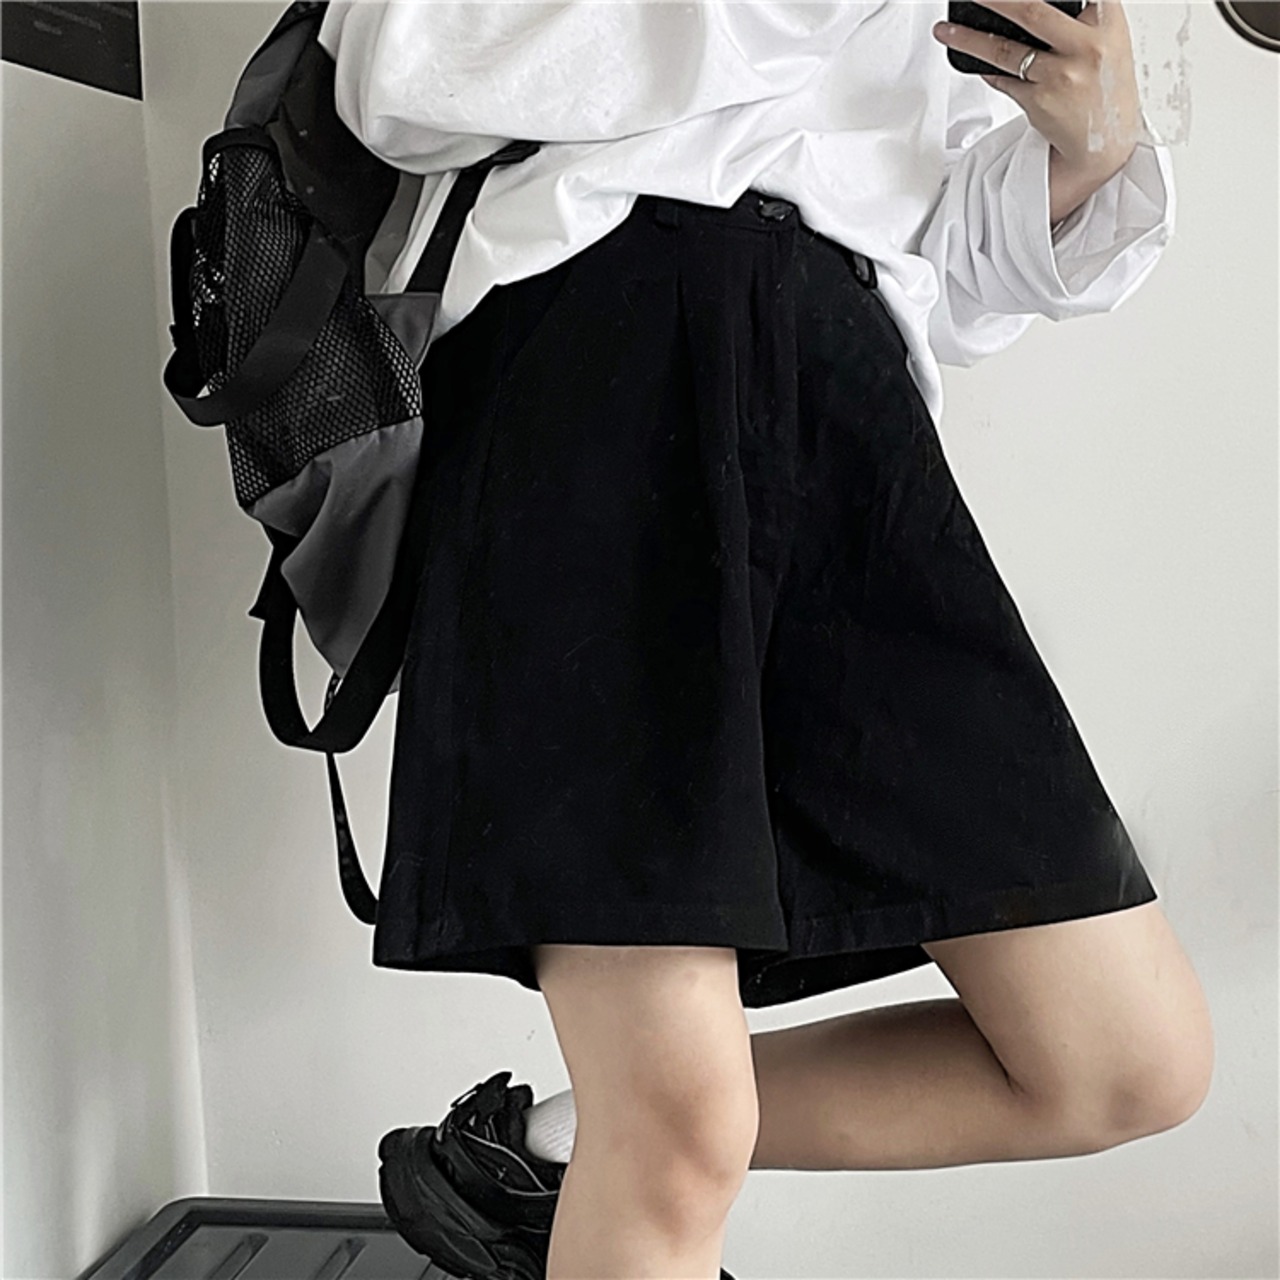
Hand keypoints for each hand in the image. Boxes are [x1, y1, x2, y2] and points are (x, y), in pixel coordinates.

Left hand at [932, 0, 1144, 181]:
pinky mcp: (1040, 102)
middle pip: (1031, 10)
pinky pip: (1003, 80)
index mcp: (1107, 20)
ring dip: (968, 39)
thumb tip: (1023, 6)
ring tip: (945, 30)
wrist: (1107, 141)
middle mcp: (1087, 45)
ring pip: (1004, 49)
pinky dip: (987, 71)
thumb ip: (1082, 15)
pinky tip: (976, 64)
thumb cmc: (1104, 85)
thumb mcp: (1110, 38)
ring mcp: (1061, 75)